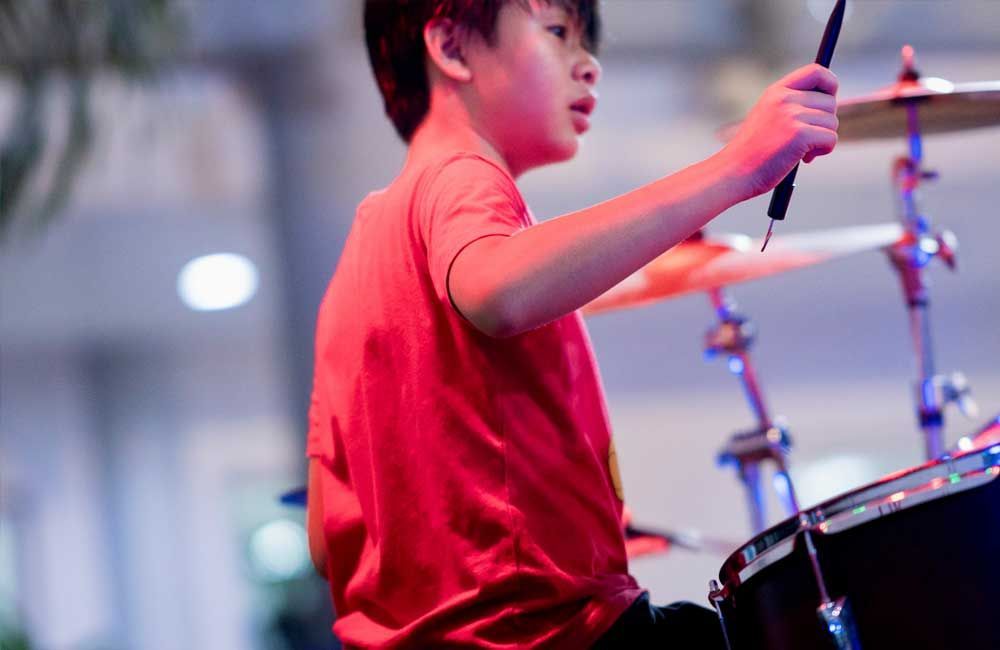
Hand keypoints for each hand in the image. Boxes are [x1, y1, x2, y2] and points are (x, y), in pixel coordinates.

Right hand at [722, 63, 839, 199]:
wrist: (735, 172)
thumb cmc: (752, 152)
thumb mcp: (767, 117)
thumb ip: (791, 105)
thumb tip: (827, 103)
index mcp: (776, 92)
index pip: (816, 71)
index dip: (830, 85)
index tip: (828, 101)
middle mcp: (784, 99)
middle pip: (830, 102)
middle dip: (824, 123)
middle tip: (806, 140)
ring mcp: (792, 115)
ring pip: (832, 122)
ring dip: (822, 140)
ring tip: (801, 151)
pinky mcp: (799, 134)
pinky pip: (831, 139)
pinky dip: (824, 151)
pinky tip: (804, 158)